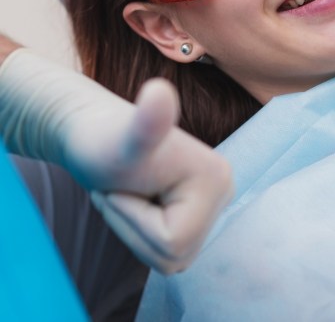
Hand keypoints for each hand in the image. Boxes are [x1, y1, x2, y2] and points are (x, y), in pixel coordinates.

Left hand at [66, 78, 233, 273]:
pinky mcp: (202, 209)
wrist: (94, 133)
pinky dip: (143, 232)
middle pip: (176, 254)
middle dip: (135, 229)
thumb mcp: (124, 141)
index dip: (133, 221)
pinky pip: (171, 248)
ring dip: (136, 231)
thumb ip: (147, 122)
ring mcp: (216, 202)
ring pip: (172, 256)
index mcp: (217, 179)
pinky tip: (138, 201)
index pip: (172, 241)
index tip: (120, 187)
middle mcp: (226, 190)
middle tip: (120, 191)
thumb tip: (159, 90)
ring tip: (128, 193)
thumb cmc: (102, 141)